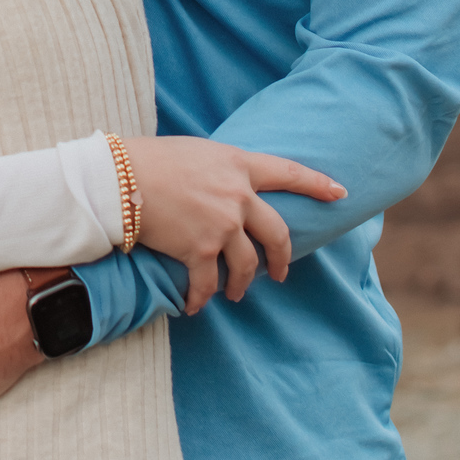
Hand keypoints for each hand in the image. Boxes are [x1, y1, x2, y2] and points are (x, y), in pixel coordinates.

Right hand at [122, 138, 346, 314]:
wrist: (119, 179)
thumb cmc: (150, 160)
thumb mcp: (196, 153)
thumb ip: (221, 171)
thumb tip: (229, 189)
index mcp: (238, 164)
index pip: (289, 172)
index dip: (317, 184)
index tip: (340, 193)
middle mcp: (238, 195)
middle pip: (277, 233)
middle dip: (281, 257)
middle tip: (279, 272)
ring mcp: (222, 224)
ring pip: (247, 265)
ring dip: (242, 284)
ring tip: (236, 293)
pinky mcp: (200, 250)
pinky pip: (208, 284)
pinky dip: (201, 298)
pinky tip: (195, 306)